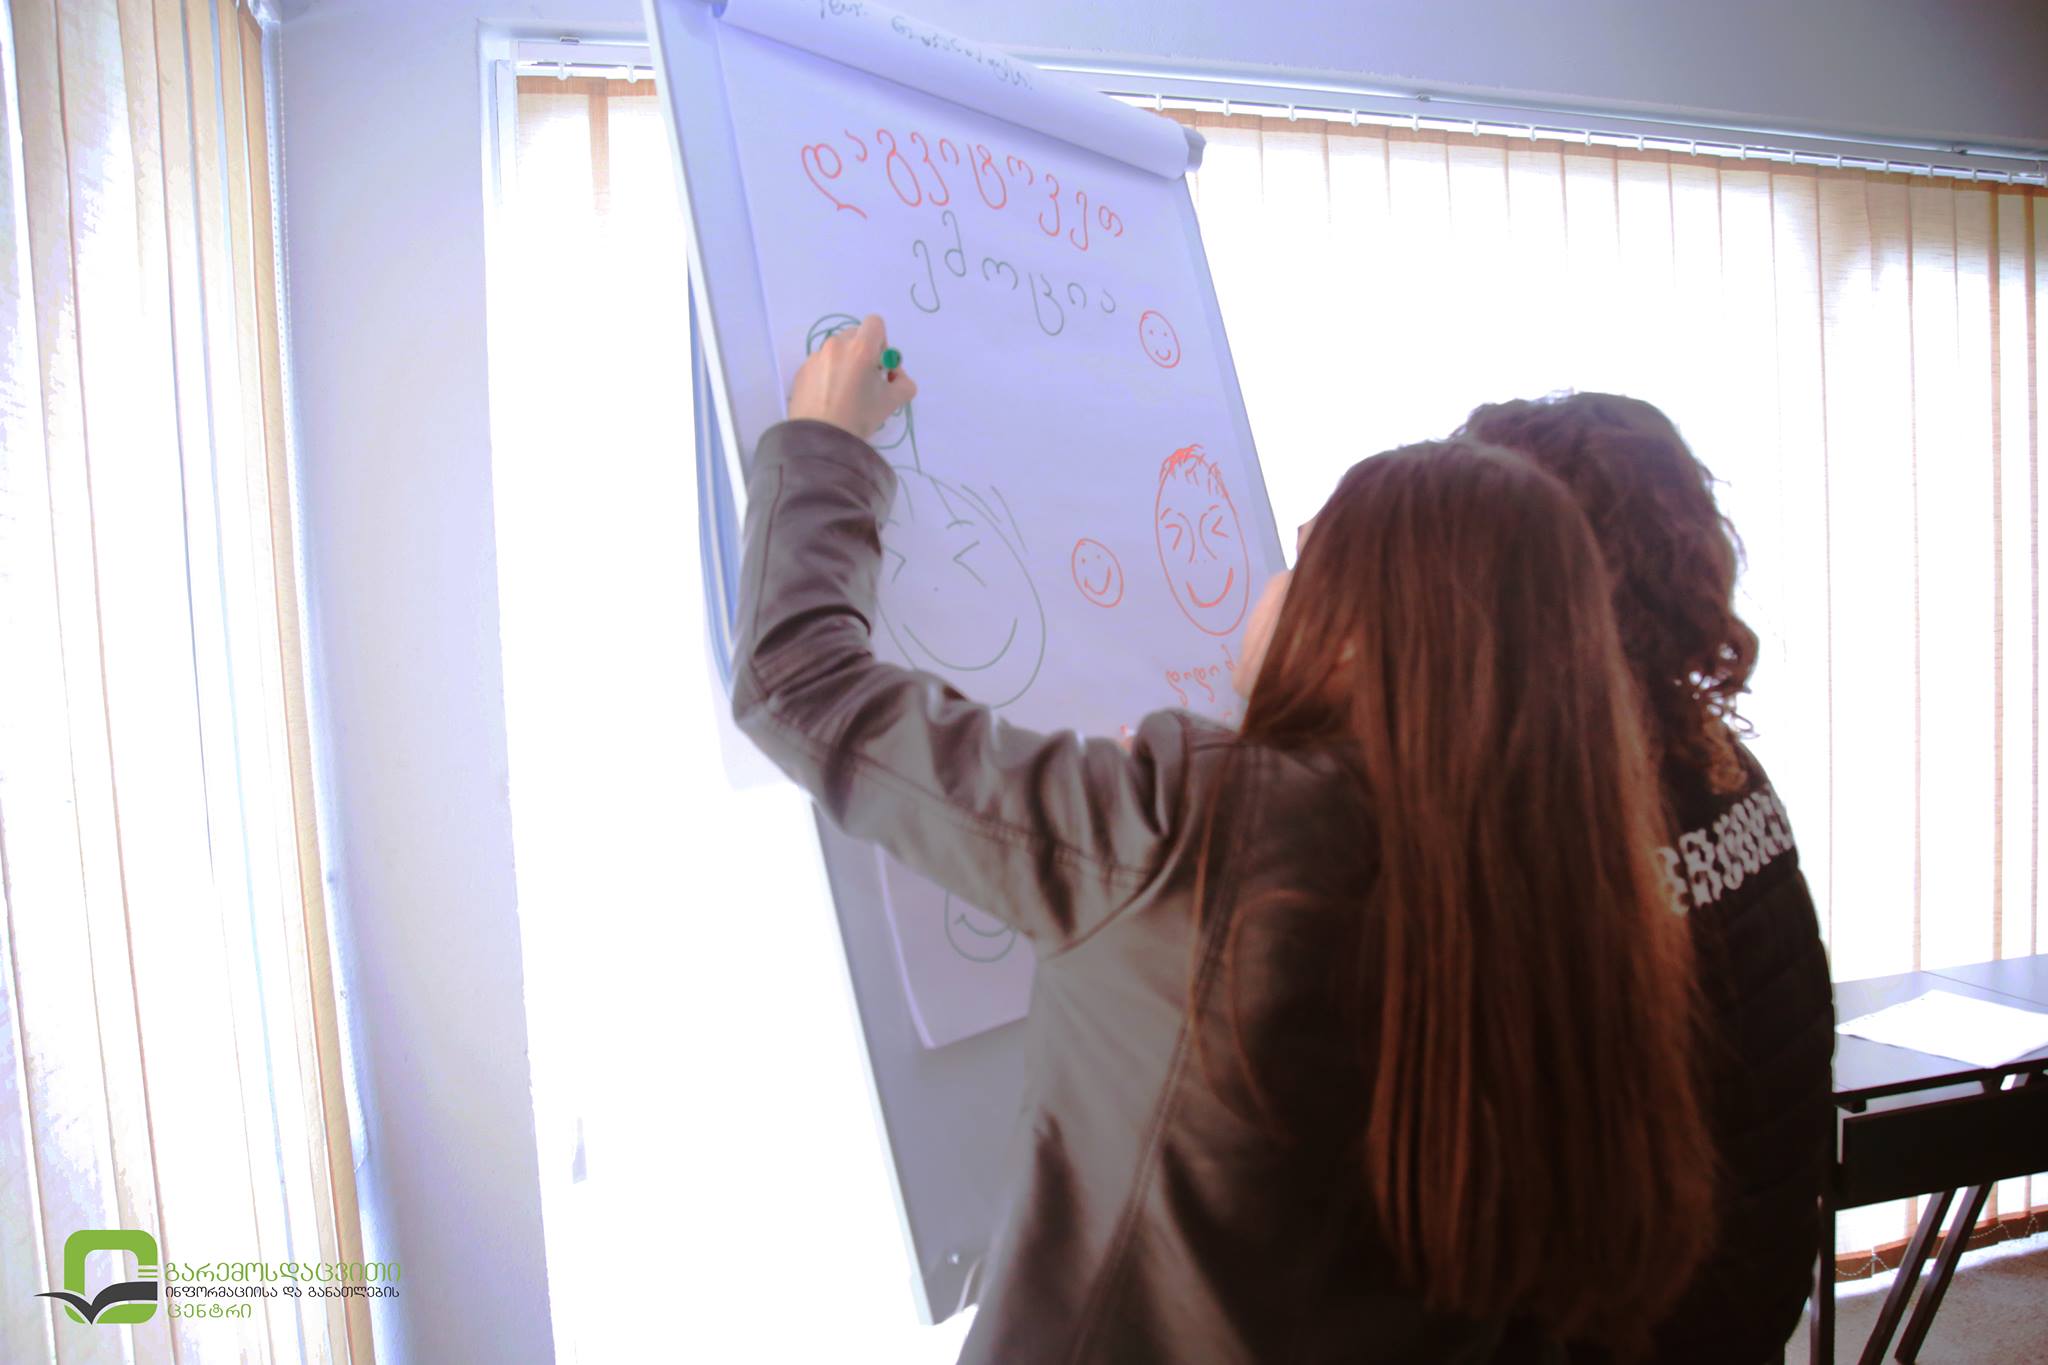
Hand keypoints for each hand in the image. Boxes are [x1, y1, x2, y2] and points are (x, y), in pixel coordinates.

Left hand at [787, 314, 917, 440]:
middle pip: (855, 335)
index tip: (879, 364)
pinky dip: (827, 375)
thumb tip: (895, 377)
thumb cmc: (859, 417)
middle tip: (865, 380)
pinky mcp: (802, 371)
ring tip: (844, 393)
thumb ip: (904, 383)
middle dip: (863, 352)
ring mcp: (816, 357)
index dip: (882, 341)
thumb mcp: (893, 402)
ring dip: (844, 363)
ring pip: (836, 351)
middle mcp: (836, 345)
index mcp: (861, 348)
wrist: (821, 439)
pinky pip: (820, 364)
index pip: (875, 323)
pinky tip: (828, 399)